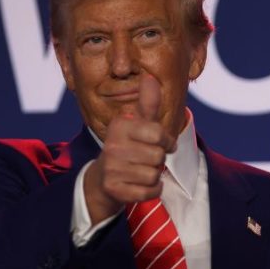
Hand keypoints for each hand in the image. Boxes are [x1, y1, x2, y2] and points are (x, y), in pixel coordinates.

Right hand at [83, 74, 175, 223]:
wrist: (103, 179)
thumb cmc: (128, 147)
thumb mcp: (138, 124)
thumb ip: (148, 103)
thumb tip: (150, 77)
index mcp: (120, 125)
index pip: (158, 134)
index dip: (166, 141)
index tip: (162, 144)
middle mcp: (112, 145)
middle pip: (158, 156)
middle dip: (157, 160)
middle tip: (145, 159)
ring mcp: (111, 168)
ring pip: (154, 174)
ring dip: (153, 176)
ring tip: (140, 172)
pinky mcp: (113, 188)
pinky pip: (148, 191)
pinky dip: (150, 191)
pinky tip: (139, 185)